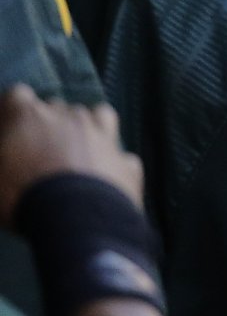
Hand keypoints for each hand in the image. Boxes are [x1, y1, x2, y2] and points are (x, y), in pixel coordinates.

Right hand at [0, 86, 142, 225]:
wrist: (77, 219)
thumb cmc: (21, 196)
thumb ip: (1, 158)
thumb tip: (8, 155)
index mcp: (31, 117)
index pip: (16, 96)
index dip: (10, 110)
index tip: (6, 127)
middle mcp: (70, 117)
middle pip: (57, 107)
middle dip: (46, 123)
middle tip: (37, 149)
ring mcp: (104, 135)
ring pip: (97, 115)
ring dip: (85, 128)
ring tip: (75, 151)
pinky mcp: (126, 159)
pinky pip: (119, 154)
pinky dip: (112, 162)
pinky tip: (105, 177)